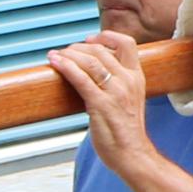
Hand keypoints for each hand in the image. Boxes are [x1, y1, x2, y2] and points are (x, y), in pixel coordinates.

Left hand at [44, 33, 149, 170]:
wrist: (133, 155)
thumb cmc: (127, 131)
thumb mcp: (130, 99)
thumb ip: (118, 83)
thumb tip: (96, 71)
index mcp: (137, 78)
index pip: (127, 43)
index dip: (106, 36)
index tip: (90, 38)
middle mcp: (128, 81)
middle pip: (101, 50)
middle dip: (78, 47)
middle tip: (65, 51)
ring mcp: (115, 92)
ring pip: (89, 61)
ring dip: (68, 55)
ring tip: (55, 55)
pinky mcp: (100, 104)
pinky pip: (80, 79)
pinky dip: (65, 67)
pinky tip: (55, 63)